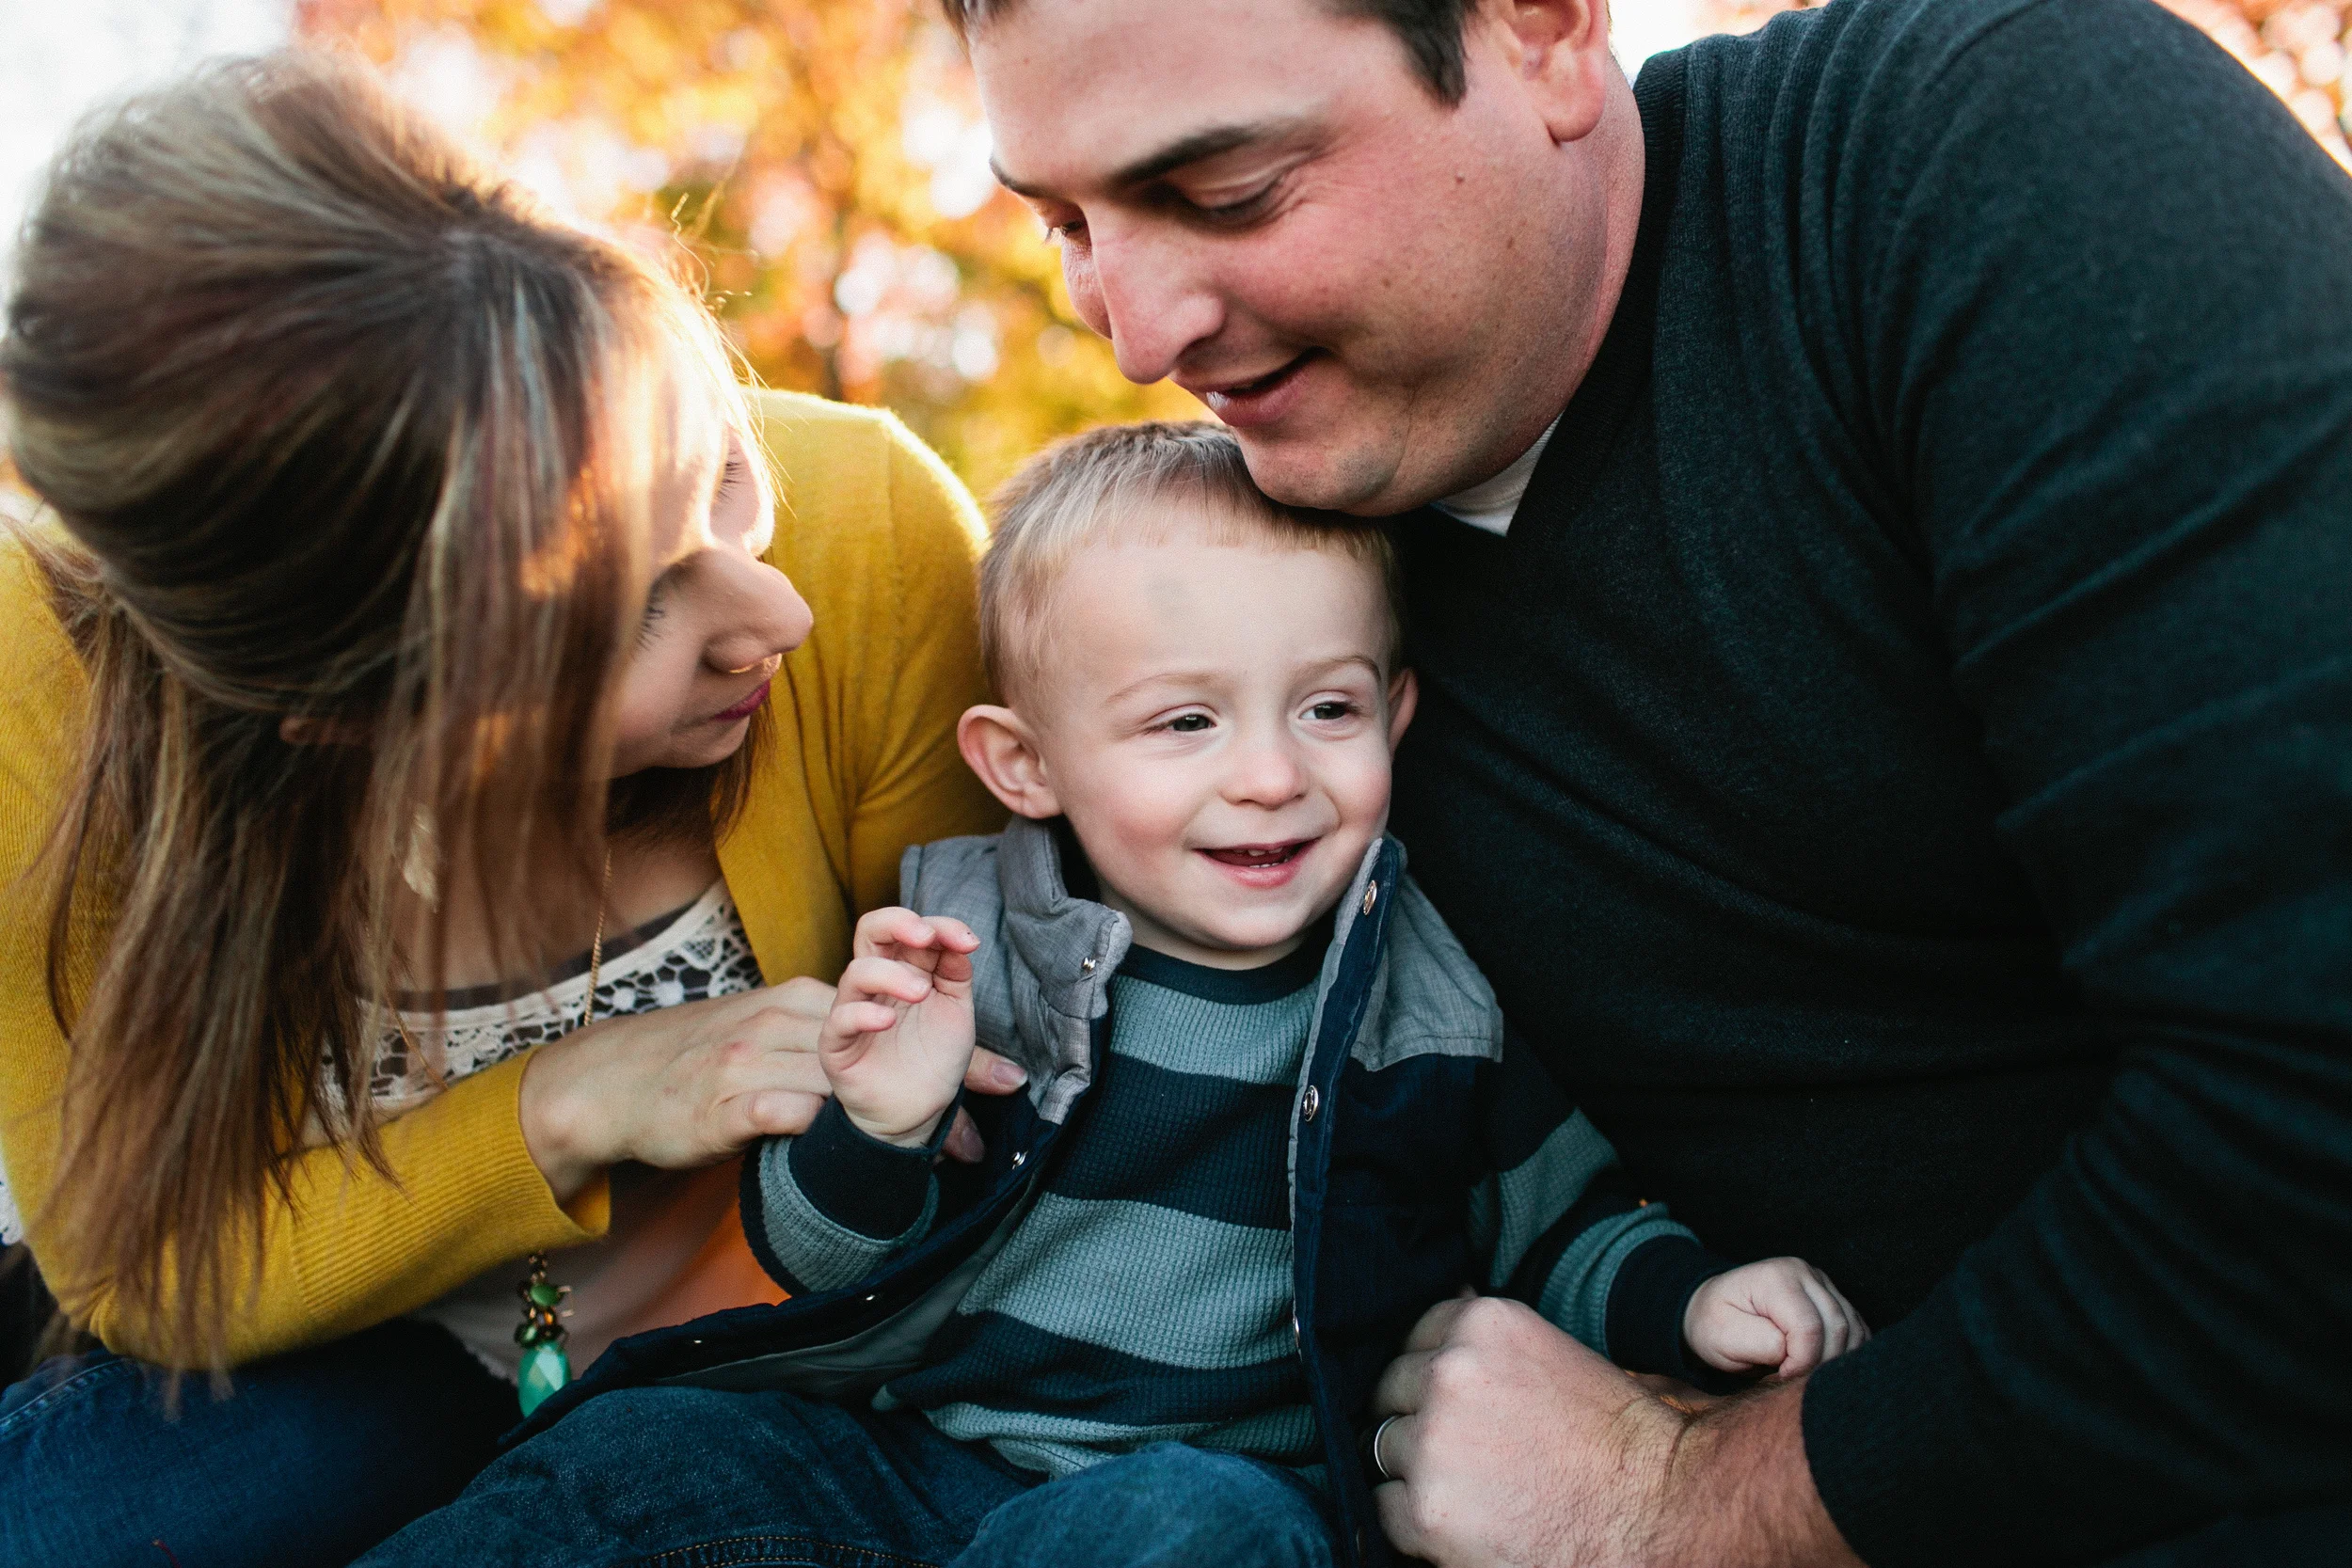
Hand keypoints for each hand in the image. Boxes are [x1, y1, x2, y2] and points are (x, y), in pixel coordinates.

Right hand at [519, 974, 1021, 1200]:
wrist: (611, 1081)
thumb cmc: (694, 1059)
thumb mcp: (764, 1032)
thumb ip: (824, 1038)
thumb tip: (892, 1054)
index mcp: (797, 999)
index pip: (891, 1013)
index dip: (949, 1048)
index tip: (1004, 1080)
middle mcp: (781, 1022)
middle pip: (882, 1049)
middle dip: (941, 1090)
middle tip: (986, 1137)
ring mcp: (753, 1062)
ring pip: (845, 1085)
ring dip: (900, 1123)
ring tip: (949, 1158)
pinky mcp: (726, 1105)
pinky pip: (789, 1115)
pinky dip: (830, 1134)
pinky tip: (862, 1155)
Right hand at [820, 907, 980, 1146]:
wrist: (919, 1111)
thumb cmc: (933, 1056)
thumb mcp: (955, 1009)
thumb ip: (955, 973)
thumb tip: (960, 941)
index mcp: (904, 967)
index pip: (908, 929)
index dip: (939, 926)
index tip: (968, 943)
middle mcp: (875, 982)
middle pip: (870, 931)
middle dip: (897, 923)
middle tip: (926, 937)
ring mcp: (853, 1010)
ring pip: (857, 972)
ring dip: (891, 973)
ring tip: (921, 992)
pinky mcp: (837, 1044)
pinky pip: (840, 1020)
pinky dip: (863, 1013)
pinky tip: (888, 1020)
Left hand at [1367, 1295, 1860, 1566]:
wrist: (1661, 1512)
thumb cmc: (1623, 1440)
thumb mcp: (1555, 1354)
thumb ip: (1491, 1343)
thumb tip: (1450, 1312)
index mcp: (1481, 1323)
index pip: (1415, 1338)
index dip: (1430, 1374)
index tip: (1447, 1401)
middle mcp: (1447, 1372)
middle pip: (1391, 1392)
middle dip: (1417, 1419)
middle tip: (1460, 1452)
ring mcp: (1432, 1440)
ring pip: (1384, 1450)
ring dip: (1416, 1470)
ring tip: (1469, 1490)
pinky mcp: (1424, 1507)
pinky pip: (1386, 1508)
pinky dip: (1415, 1520)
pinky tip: (1463, 1523)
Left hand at [1685, 1258, 1868, 1378]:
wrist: (1711, 1311)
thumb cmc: (1714, 1325)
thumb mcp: (1723, 1338)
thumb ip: (1762, 1345)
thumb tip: (1795, 1354)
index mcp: (1776, 1278)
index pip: (1809, 1328)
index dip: (1801, 1363)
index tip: (1780, 1376)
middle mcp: (1804, 1273)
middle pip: (1838, 1328)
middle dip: (1820, 1364)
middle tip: (1793, 1379)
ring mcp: (1821, 1282)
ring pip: (1853, 1329)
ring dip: (1836, 1360)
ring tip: (1805, 1373)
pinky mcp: (1832, 1297)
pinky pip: (1857, 1329)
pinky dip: (1846, 1352)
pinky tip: (1822, 1365)